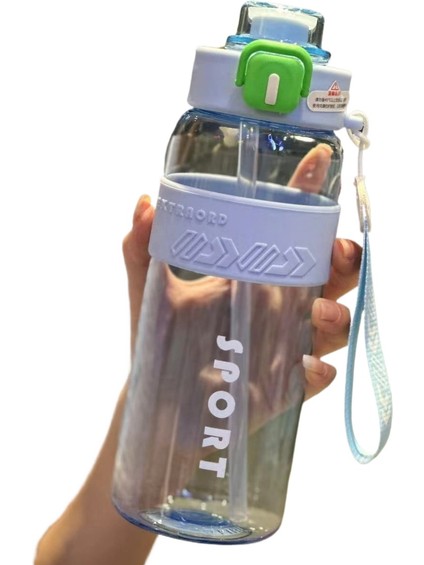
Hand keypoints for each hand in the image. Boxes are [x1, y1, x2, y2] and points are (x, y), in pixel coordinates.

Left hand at [123, 146, 361, 404]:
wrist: (157, 400)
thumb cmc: (160, 341)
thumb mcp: (150, 291)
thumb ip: (142, 248)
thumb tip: (145, 201)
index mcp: (252, 277)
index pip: (289, 234)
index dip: (308, 200)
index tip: (318, 164)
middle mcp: (276, 309)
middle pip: (329, 278)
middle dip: (345, 262)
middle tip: (337, 253)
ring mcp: (282, 348)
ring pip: (331, 327)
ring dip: (336, 316)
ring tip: (317, 312)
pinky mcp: (280, 389)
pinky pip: (312, 379)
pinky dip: (316, 372)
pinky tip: (307, 367)